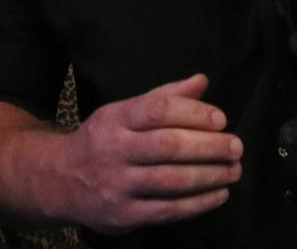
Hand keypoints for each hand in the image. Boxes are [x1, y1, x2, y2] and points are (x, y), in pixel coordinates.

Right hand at [63, 74, 242, 233]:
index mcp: (114, 118)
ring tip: (234, 170)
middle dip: (209, 146)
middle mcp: (113, 150)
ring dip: (209, 176)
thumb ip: (164, 97)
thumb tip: (202, 81)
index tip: (221, 119)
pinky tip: (219, 194)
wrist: (60, 181)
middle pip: (168, 146)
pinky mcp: (123, 216)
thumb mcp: (124, 111)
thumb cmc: (103, 140)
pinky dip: (199, 203)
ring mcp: (117, 185)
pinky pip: (168, 210)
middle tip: (236, 146)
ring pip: (171, 180)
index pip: (158, 110)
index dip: (193, 113)